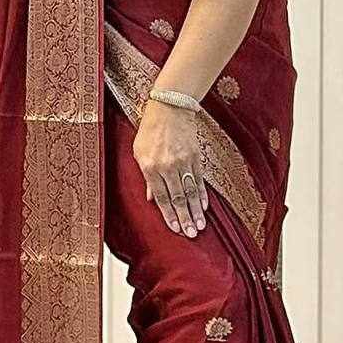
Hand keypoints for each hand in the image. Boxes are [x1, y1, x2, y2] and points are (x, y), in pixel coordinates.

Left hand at [132, 101, 207, 236]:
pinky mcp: (195, 157)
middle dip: (185, 218)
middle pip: (178, 198)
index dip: (169, 215)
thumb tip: (150, 197)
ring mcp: (183, 162)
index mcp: (151, 167)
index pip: (161, 197)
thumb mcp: (139, 152)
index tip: (175, 229)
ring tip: (199, 226)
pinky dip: (201, 195)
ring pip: (190, 192)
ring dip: (195, 211)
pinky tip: (203, 207)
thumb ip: (145, 177)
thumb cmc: (150, 130)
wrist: (169, 108)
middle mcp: (168, 167)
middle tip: (191, 234)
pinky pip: (199, 180)